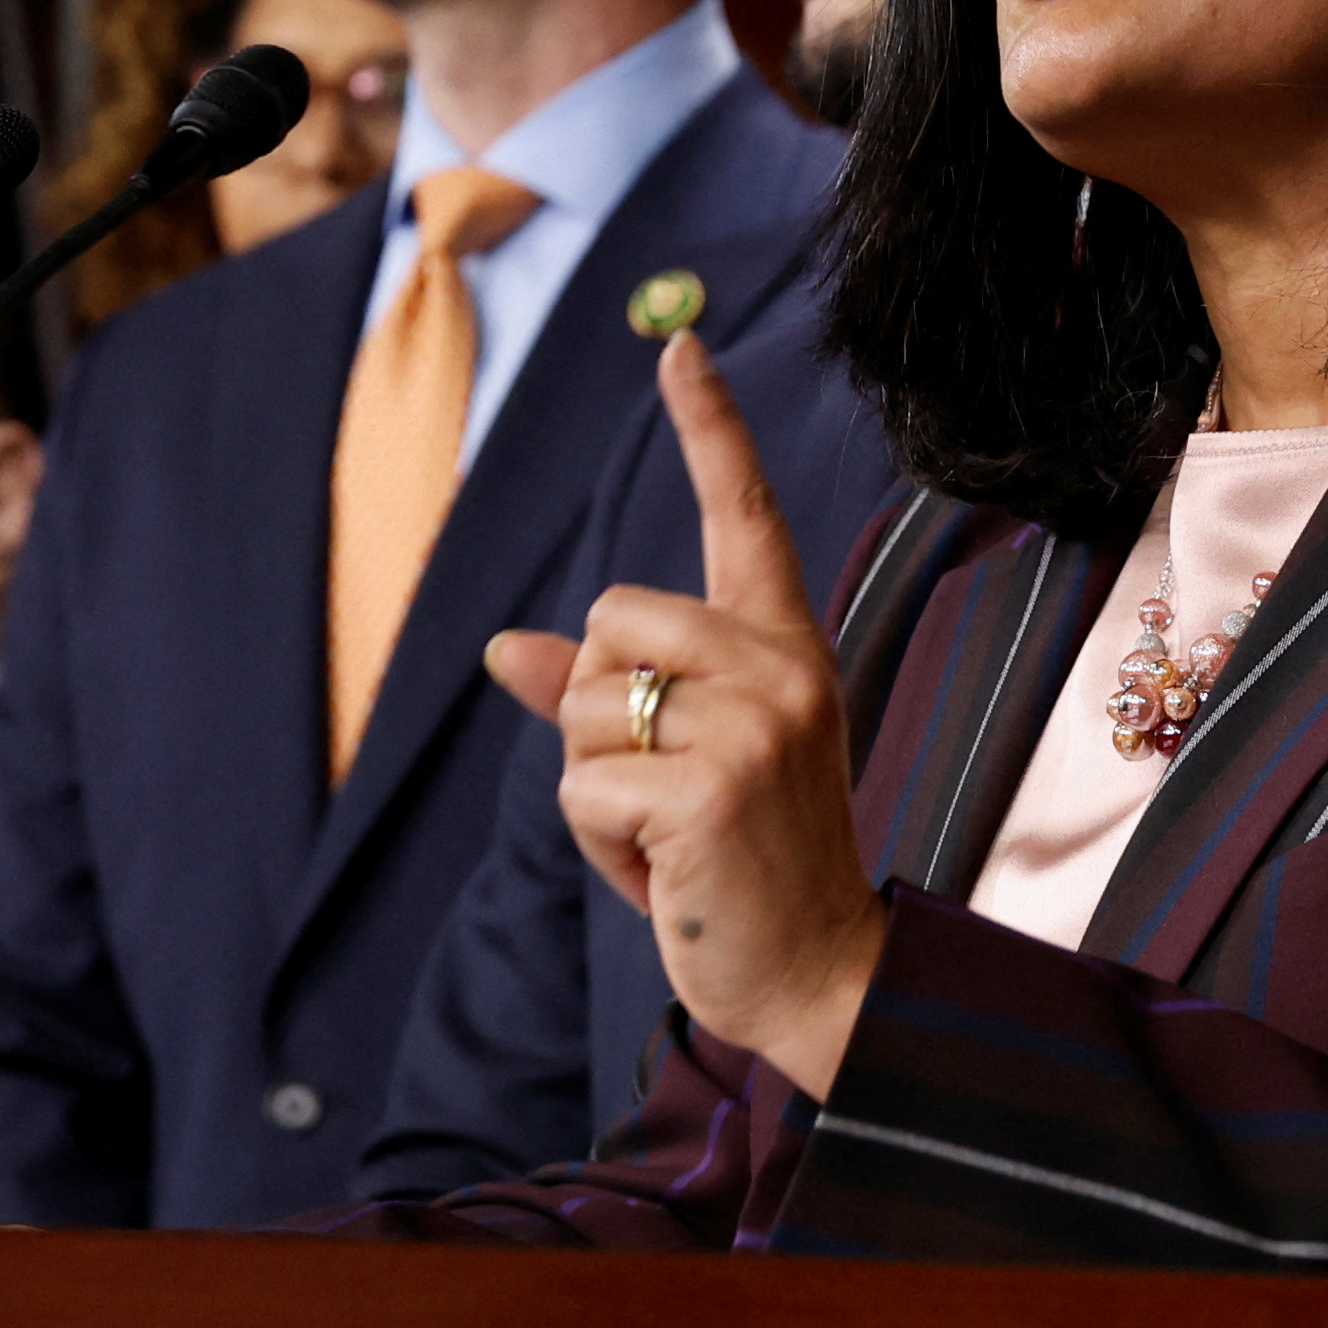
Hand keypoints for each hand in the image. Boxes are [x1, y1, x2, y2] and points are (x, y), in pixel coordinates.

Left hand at [484, 332, 884, 1098]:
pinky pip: (581, 786)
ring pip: (584, 709)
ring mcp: (752, 727)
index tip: (680, 349)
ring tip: (669, 840)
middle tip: (666, 790)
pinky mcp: (708, 792)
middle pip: (609, 622)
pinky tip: (664, 876)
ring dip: (597, 790)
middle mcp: (782, 669)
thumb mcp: (684, 765)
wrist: (823, 978)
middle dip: (600, 711)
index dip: (710, 428)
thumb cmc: (747, 868)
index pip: (744, 516)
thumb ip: (603, 696)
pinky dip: (599, 844)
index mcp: (786, 649)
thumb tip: (504, 647)